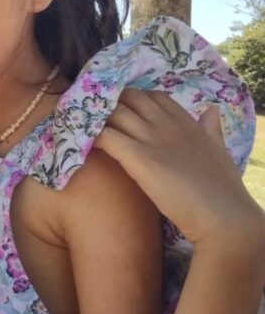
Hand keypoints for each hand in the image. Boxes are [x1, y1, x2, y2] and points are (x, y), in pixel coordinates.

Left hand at [95, 88, 263, 250]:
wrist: (223, 216)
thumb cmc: (222, 188)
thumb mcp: (219, 149)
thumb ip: (211, 129)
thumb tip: (211, 111)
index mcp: (185, 121)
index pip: (153, 96)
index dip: (136, 102)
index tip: (127, 115)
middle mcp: (166, 124)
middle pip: (129, 99)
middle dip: (113, 107)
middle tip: (103, 125)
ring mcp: (151, 139)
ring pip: (114, 114)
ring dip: (99, 122)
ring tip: (90, 135)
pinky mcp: (138, 157)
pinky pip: (106, 137)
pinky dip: (94, 139)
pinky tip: (89, 148)